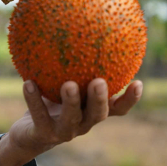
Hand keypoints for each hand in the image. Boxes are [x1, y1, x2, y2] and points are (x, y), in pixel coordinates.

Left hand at [4, 79, 142, 161]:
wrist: (28, 134)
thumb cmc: (50, 102)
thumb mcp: (62, 84)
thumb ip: (73, 67)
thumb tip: (79, 31)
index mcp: (92, 111)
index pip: (117, 108)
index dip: (130, 99)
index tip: (138, 82)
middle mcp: (83, 123)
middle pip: (98, 114)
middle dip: (100, 99)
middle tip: (99, 81)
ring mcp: (64, 131)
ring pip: (71, 118)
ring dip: (71, 102)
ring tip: (69, 85)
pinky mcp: (44, 134)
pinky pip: (39, 115)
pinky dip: (34, 99)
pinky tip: (28, 82)